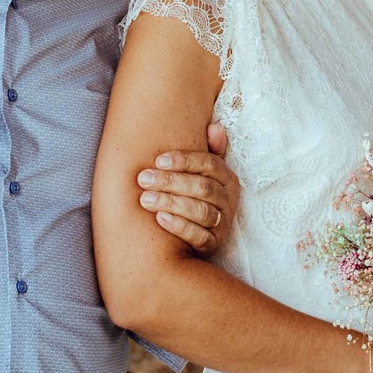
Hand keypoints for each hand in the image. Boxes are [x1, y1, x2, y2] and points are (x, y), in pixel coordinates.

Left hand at [139, 121, 238, 253]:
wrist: (195, 235)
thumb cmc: (195, 195)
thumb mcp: (204, 172)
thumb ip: (209, 150)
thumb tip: (214, 127)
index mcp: (227, 178)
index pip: (210, 164)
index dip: (185, 161)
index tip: (159, 160)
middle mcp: (228, 200)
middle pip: (203, 188)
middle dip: (171, 182)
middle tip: (143, 178)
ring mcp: (222, 223)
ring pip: (201, 212)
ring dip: (172, 203)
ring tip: (145, 199)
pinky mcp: (213, 244)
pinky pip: (199, 236)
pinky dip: (180, 227)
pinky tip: (159, 219)